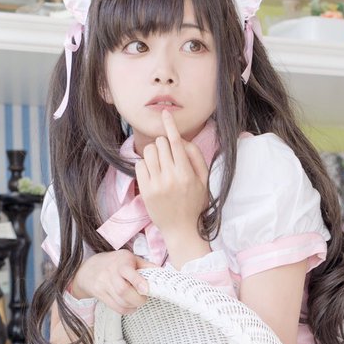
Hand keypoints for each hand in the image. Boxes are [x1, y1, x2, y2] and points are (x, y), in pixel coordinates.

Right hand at [70, 250, 153, 314]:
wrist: (88, 268)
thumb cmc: (115, 262)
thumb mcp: (130, 258)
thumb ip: (146, 266)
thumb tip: (163, 274)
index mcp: (121, 261)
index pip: (127, 271)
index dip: (138, 282)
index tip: (146, 290)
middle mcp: (110, 272)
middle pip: (123, 290)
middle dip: (138, 298)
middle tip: (144, 298)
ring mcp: (103, 284)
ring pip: (120, 300)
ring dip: (133, 305)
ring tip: (137, 302)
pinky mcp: (99, 294)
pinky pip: (115, 307)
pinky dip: (126, 309)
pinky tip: (130, 306)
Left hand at [136, 111, 210, 246]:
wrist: (181, 230)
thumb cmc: (195, 204)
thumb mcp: (204, 181)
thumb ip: (196, 158)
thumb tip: (182, 140)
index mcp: (187, 174)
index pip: (176, 142)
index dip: (170, 125)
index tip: (165, 113)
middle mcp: (171, 177)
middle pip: (161, 144)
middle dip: (164, 145)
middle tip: (168, 157)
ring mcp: (156, 184)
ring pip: (149, 152)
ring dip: (154, 153)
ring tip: (160, 165)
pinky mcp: (145, 190)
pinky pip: (139, 165)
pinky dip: (145, 164)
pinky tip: (153, 173)